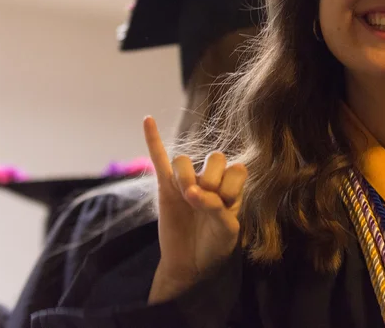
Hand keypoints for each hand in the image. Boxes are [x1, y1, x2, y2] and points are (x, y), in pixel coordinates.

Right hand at [143, 116, 246, 303]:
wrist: (191, 264)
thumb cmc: (215, 246)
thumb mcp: (227, 232)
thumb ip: (217, 209)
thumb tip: (193, 192)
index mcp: (230, 187)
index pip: (236, 168)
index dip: (231, 185)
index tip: (226, 206)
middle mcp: (210, 179)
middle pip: (214, 157)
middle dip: (211, 178)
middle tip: (204, 202)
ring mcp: (186, 182)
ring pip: (185, 160)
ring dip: (186, 175)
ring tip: (187, 196)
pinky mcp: (165, 188)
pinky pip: (158, 159)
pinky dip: (153, 139)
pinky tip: (148, 120)